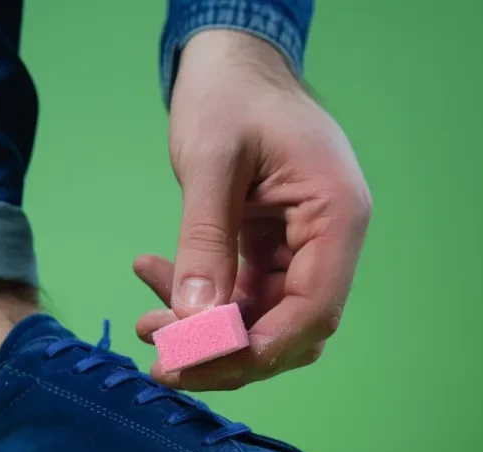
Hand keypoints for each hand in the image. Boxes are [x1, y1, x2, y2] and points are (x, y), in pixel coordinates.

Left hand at [133, 29, 371, 390]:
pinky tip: (152, 273)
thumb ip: (205, 239)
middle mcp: (329, 239)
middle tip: (162, 361)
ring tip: (146, 323)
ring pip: (262, 317)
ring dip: (205, 329)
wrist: (231, 60)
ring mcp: (303, 246)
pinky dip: (201, 295)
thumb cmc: (230, 93)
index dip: (260, 347)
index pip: (314, 308)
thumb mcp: (211, 162)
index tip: (197, 362)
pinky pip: (242, 292)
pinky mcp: (273, 246)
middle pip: (290, 326)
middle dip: (225, 350)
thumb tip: (193, 319)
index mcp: (336, 216)